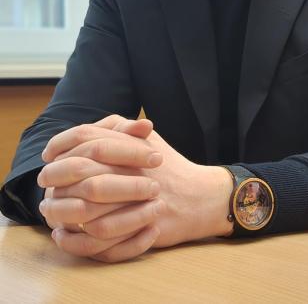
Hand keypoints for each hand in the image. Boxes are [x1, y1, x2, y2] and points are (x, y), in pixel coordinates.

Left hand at [38, 116, 232, 260]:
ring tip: (50, 210)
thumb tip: (84, 130)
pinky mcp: (141, 224)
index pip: (88, 136)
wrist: (201, 196)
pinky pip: (102, 235)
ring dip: (63, 209)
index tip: (48, 154)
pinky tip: (67, 234)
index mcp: (133, 143)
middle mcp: (133, 168)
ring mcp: (138, 197)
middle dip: (57, 175)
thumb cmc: (171, 166)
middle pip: (82, 169)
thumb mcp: (148, 139)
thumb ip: (120, 128)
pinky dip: (79, 237)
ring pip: (87, 205)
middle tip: (45, 181)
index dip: (62, 143)